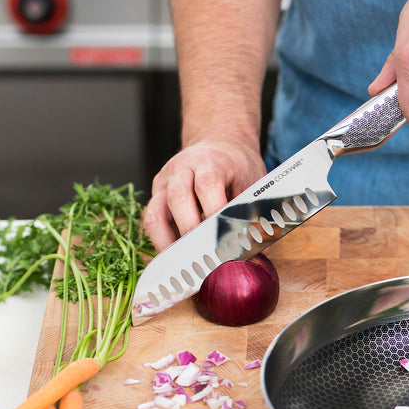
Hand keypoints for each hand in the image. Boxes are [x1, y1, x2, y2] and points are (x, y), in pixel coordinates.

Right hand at [141, 140, 267, 249]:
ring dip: (166, 240)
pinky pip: (150, 219)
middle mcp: (183, 168)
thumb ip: (252, 212)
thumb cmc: (237, 166)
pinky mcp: (156, 193)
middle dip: (189, 229)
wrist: (219, 143)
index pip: (209, 185)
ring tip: (179, 265)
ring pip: (156, 210)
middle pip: (178, 196)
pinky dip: (159, 240)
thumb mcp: (253, 181)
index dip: (215, 213)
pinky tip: (172, 257)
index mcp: (211, 161)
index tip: (224, 239)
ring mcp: (165, 180)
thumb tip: (258, 250)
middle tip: (201, 255)